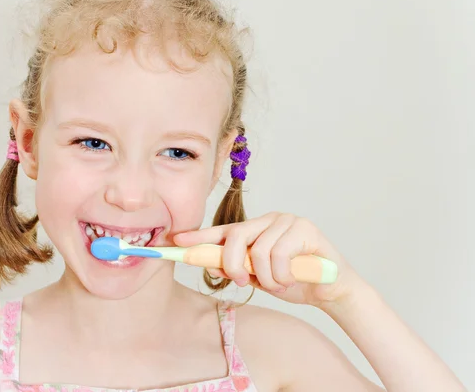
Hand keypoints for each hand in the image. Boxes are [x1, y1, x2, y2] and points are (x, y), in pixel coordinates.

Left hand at [173, 211, 362, 306]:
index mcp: (256, 230)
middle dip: (232, 264)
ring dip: (266, 278)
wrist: (332, 290)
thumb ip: (239, 270)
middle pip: (236, 236)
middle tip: (240, 282)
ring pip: (258, 250)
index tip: (177, 242)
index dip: (200, 237)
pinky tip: (291, 280)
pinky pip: (278, 254)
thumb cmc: (294, 282)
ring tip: (279, 284)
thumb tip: (212, 266)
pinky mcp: (304, 228)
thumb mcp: (259, 279)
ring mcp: (287, 220)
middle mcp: (269, 219)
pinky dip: (281, 275)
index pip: (224, 231)